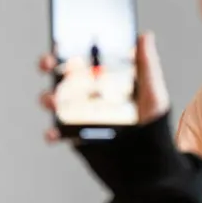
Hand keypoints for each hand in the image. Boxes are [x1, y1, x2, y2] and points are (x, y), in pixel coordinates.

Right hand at [39, 31, 170, 142]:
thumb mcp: (154, 93)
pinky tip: (54, 131)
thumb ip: (148, 66)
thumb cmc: (154, 127)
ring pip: (56, 102)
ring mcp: (80, 116)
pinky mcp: (76, 137)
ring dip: (48, 98)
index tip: (61, 41)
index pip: (84, 59)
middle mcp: (89, 95)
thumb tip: (145, 36)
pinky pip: (58, 132)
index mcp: (105, 80)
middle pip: (62, 76)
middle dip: (49, 66)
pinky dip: (51, 132)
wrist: (149, 166)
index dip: (68, 48)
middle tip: (47, 63)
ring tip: (52, 100)